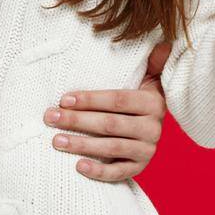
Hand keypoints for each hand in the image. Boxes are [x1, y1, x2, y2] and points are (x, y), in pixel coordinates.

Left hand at [45, 58, 168, 182]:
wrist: (149, 126)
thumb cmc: (136, 96)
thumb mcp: (147, 75)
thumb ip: (152, 59)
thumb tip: (163, 41)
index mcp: (152, 102)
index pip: (118, 100)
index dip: (91, 99)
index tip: (63, 98)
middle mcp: (153, 128)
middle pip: (110, 124)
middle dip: (77, 120)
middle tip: (50, 117)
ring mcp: (146, 150)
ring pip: (112, 149)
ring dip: (82, 145)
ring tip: (56, 141)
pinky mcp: (139, 167)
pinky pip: (119, 173)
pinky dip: (99, 172)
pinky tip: (78, 166)